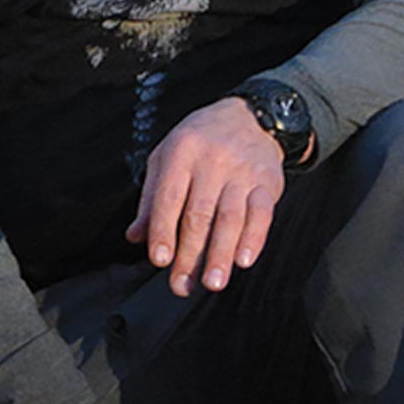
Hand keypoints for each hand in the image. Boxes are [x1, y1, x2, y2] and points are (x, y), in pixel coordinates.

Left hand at [127, 95, 284, 296]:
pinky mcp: (267, 182)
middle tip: (181, 285)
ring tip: (213, 283)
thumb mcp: (166, 158)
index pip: (168, 198)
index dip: (162, 231)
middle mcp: (211, 161)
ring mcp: (242, 172)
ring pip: (230, 217)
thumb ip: (151, 199)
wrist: (249, 117)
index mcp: (180, 153)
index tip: (159, 260)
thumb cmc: (199, 142)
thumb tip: (136, 237)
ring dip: (221, 253)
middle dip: (189, 254)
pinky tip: (244, 260)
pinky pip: (262, 213)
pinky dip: (254, 238)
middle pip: (199, 214)